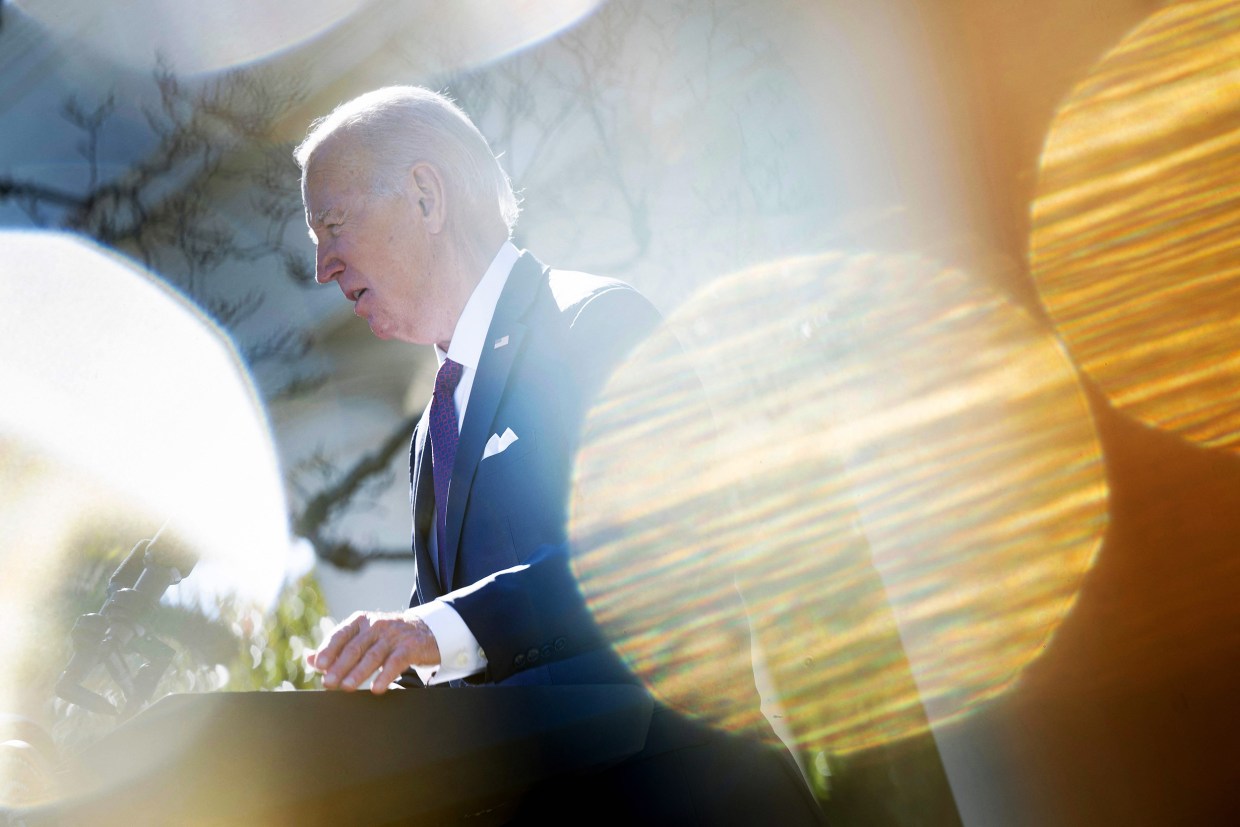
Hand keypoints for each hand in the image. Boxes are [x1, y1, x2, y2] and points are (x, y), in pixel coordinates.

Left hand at [307, 610, 440, 693]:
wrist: (426, 631)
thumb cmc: (387, 638)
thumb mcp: (362, 637)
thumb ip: (337, 648)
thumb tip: (309, 659)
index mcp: (360, 621)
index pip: (340, 634)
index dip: (329, 650)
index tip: (319, 666)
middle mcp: (376, 625)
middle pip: (355, 647)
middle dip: (340, 666)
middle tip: (328, 682)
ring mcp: (394, 635)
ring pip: (373, 655)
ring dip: (358, 673)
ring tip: (346, 687)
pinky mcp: (410, 647)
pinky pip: (395, 662)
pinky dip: (385, 676)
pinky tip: (376, 689)